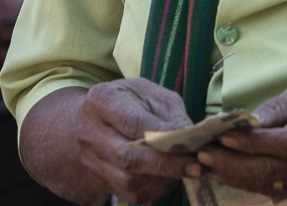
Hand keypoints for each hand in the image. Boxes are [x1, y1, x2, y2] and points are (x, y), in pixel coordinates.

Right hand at [75, 78, 198, 203]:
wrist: (90, 120)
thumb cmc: (129, 100)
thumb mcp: (149, 92)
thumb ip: (168, 112)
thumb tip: (190, 136)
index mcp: (102, 101)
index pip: (133, 122)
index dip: (163, 135)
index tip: (190, 142)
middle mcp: (91, 134)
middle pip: (128, 157)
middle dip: (166, 164)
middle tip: (196, 165)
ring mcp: (92, 162)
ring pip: (130, 181)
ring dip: (165, 179)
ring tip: (190, 171)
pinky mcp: (102, 182)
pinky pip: (131, 194)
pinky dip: (157, 188)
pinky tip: (174, 178)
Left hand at [191, 83, 286, 198]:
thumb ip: (279, 108)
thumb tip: (247, 120)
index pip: (284, 142)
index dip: (252, 142)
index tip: (224, 135)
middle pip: (272, 169)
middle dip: (233, 164)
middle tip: (204, 155)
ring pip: (270, 184)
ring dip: (235, 176)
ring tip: (209, 164)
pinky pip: (276, 192)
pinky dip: (250, 184)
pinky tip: (230, 174)